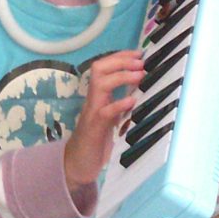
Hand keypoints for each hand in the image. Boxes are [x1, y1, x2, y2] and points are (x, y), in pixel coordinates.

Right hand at [62, 50, 144, 189]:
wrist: (78, 164)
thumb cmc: (96, 141)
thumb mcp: (111, 118)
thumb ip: (121, 104)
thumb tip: (140, 91)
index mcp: (98, 96)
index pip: (103, 67)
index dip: (120, 56)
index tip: (138, 53)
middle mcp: (93, 100)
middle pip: (99, 68)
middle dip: (120, 60)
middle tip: (140, 61)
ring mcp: (92, 112)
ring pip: (100, 84)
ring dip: (121, 76)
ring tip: (139, 75)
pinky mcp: (95, 128)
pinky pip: (105, 112)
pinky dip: (119, 104)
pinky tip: (132, 101)